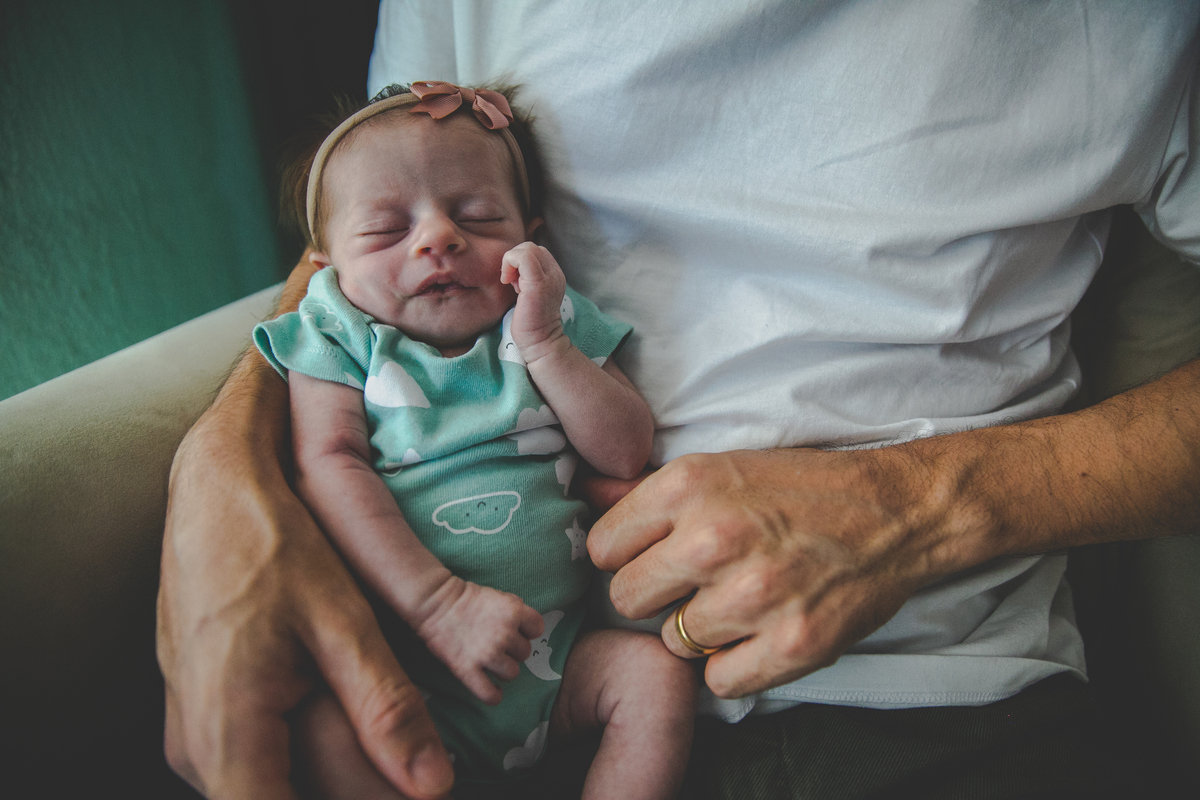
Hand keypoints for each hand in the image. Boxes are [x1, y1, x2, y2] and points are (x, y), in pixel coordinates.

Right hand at [157, 388, 454, 799]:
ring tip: (400, 746)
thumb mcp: (343, 623)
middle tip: (417, 763)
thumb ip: (385, 710)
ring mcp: (191, 736)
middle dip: (361, 790)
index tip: (410, 793)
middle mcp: (197, 750)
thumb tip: (434, 787)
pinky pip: (256, 763)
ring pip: (274, 786)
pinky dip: (310, 756)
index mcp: (228, 733)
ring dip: (341, 775)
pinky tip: (357, 725)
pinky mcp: (200, 719)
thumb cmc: (273, 543)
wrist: (212, 490)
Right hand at [413, 576, 544, 704]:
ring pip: (512, 673)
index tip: (517, 631)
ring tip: (491, 663)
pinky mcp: (468, 670)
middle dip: (513, 650)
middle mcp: (504, 634)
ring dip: (504, 669)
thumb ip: (514, 608)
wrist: (435, 603)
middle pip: (525, 653)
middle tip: (497, 644)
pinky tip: (493, 690)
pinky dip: (494, 695)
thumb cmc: (465, 598)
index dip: (528, 631)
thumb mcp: (497, 594)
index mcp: (513, 611)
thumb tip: (526, 624)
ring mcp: (487, 654)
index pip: (537, 628)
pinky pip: (490, 694)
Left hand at [499, 241, 566, 361]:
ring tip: (512, 283)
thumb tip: (513, 266)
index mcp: (554, 274)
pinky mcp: (538, 283)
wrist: (541, 342)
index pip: (536, 251)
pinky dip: (510, 264)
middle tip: (512, 282)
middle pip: (531, 246)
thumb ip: (528, 277)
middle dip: (515, 260)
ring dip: (512, 263)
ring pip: (527, 248)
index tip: (515, 281)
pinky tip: (509, 282)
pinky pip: (523, 257)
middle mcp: (555, 273)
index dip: (520, 261)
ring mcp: (548, 277)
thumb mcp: (531, 293)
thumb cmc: (531, 322)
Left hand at [586, 447, 959, 698]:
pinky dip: (735, 665)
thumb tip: (582, 490)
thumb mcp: (719, 468)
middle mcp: (713, 539)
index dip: (626, 555)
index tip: (654, 555)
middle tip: (694, 582)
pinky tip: (759, 632)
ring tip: (739, 600)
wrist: (894, 512)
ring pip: (672, 641)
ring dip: (699, 630)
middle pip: (625, 599)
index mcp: (689, 486)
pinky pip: (718, 680)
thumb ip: (644, 490)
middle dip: (654, 596)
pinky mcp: (790, 644)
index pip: (602, 547)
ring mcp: (752, 595)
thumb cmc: (801, 488)